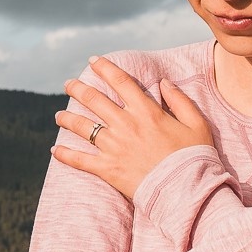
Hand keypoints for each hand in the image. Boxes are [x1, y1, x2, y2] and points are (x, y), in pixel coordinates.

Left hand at [51, 55, 213, 200]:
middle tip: (69, 85)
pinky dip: (65, 155)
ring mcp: (114, 147)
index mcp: (146, 111)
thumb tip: (164, 82)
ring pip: (82, 126)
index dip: (104, 68)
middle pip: (94, 99)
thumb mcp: (196, 123)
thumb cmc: (195, 157)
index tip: (93, 61)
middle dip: (78, 89)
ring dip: (67, 118)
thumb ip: (180, 100)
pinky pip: (80, 160)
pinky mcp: (108, 169)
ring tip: (58, 115)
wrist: (186, 189)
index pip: (120, 82)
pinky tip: (55, 149)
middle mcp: (126, 125)